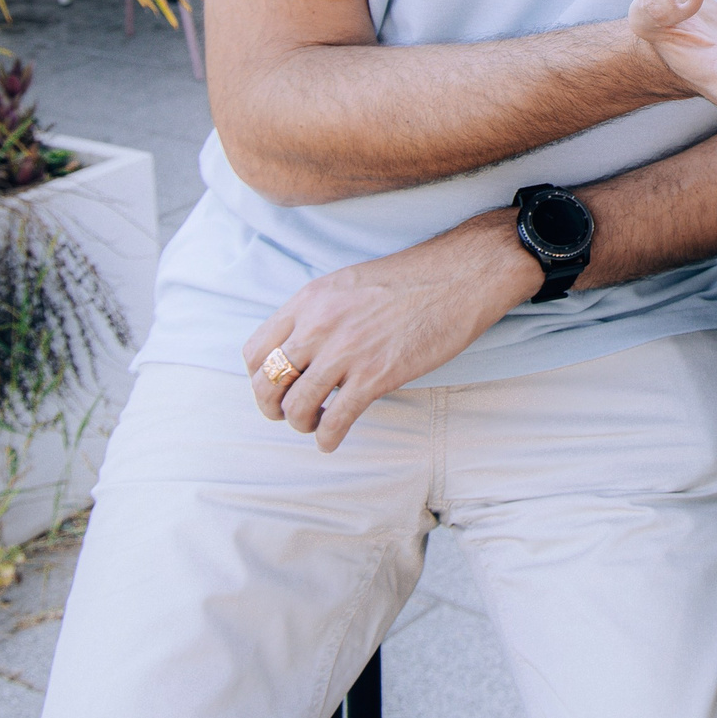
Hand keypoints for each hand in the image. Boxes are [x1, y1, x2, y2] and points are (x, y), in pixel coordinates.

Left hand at [241, 210, 541, 451]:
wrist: (460, 276)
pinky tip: (332, 440)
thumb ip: (317, 313)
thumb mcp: (347, 284)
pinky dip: (327, 438)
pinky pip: (334, 420)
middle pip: (268, 384)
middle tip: (288, 414)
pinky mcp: (376, 376)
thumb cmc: (410, 279)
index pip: (255, 351)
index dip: (258, 378)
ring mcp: (347, 352)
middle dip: (272, 408)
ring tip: (315, 425)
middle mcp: (319, 326)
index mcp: (309, 301)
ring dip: (301, 424)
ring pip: (296, 407)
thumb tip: (300, 348)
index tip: (275, 387)